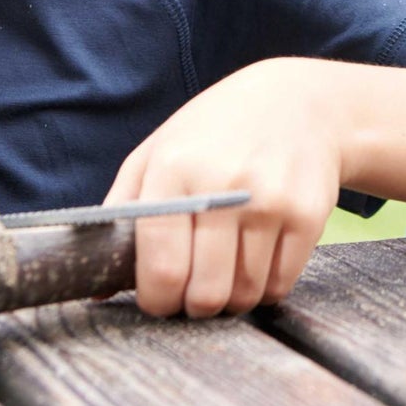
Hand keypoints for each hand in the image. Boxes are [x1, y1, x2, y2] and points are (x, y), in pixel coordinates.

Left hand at [106, 59, 344, 319]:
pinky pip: (280, 284)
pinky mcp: (308, 213)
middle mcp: (224, 185)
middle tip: (195, 288)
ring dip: (232, 296)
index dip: (157, 300)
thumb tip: (97, 288)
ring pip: (245, 294)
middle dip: (195, 304)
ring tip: (227, 268)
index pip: (162, 268)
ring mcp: (271, 200)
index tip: (160, 298)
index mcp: (174, 169)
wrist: (298, 101)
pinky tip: (258, 256)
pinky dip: (266, 285)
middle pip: (205, 293)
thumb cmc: (215, 131)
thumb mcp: (159, 151)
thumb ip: (123, 212)